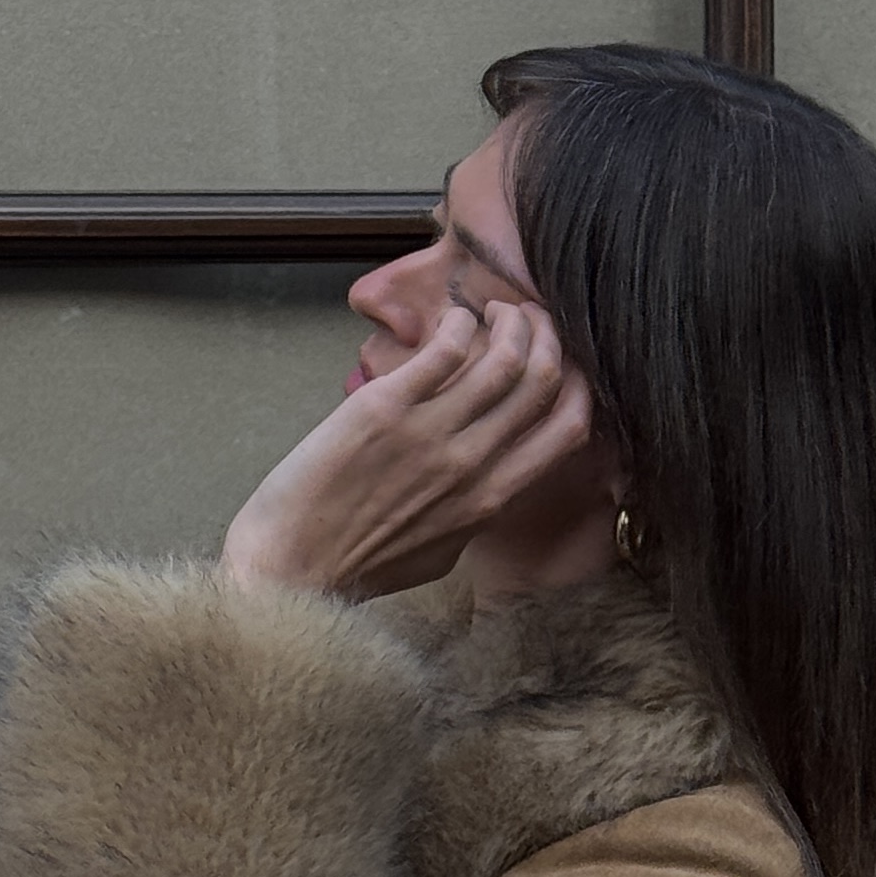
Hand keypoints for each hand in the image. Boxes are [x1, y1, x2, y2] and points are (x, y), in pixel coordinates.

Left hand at [222, 299, 595, 600]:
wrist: (294, 566)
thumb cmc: (365, 565)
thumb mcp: (443, 549)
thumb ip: (478, 510)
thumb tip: (495, 479)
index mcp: (492, 500)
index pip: (570, 428)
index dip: (580, 382)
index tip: (566, 362)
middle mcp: (472, 465)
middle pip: (543, 380)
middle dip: (546, 336)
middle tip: (529, 319)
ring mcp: (430, 434)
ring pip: (503, 356)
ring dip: (508, 319)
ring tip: (497, 310)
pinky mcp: (385, 408)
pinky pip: (444, 348)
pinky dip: (460, 323)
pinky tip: (454, 321)